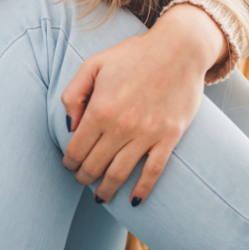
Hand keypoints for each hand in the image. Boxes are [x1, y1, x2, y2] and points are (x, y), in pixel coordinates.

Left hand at [61, 5, 226, 205]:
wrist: (179, 49)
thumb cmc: (132, 55)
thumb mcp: (93, 65)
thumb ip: (73, 94)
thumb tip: (69, 126)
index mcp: (100, 109)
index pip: (77, 148)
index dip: (69, 161)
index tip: (69, 165)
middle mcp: (122, 126)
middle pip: (95, 165)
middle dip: (84, 177)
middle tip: (81, 180)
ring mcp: (147, 134)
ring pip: (120, 174)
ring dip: (106, 190)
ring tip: (100, 196)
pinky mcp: (169, 137)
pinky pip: (153, 171)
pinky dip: (142, 190)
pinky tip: (134, 201)